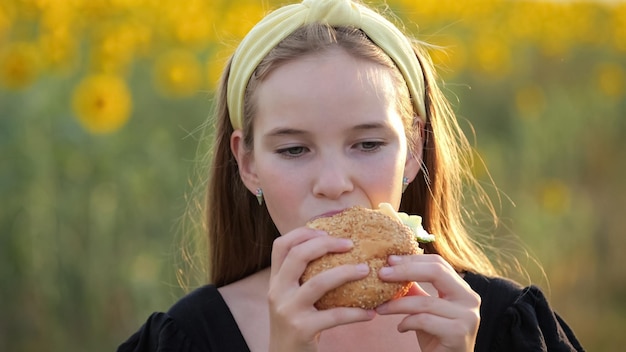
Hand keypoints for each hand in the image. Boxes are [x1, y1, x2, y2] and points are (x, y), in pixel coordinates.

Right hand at [268, 227, 374, 351]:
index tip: (326, 232)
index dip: (302, 233)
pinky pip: (334, 316)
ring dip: (346, 273)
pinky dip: (356, 313)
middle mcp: (277, 292)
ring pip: (318, 283)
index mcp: (275, 281)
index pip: (280, 245)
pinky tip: (371, 313)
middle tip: (351, 244)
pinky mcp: (302, 329)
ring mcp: (288, 311)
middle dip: (326, 244)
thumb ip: (304, 277)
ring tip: (366, 270)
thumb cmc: (297, 324)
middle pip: (298, 256)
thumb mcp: (292, 298)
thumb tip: (337, 249)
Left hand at [375, 254, 480, 351]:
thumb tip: (390, 267)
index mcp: (462, 289)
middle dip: (405, 270)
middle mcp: (470, 299)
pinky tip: (400, 328)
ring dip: (397, 304)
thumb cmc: (435, 335)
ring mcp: (467, 316)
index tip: (389, 260)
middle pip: (436, 272)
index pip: (438, 263)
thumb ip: (413, 289)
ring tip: (381, 308)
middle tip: (382, 273)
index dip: (413, 259)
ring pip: (425, 301)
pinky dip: (407, 322)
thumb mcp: (423, 308)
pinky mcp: (458, 333)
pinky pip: (424, 321)